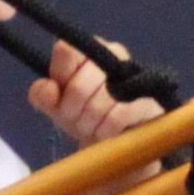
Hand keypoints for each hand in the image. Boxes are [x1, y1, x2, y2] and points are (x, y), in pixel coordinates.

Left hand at [31, 37, 162, 152]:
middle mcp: (114, 52)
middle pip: (78, 84)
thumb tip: (50, 88)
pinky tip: (108, 134)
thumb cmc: (85, 118)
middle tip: (78, 120)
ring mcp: (135, 75)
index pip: (65, 51)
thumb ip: (43, 96)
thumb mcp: (58, 108)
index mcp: (88, 50)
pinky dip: (106, 131)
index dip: (60, 78)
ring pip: (98, 102)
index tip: (61, 95)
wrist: (120, 144)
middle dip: (72, 111)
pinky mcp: (150, 101)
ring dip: (89, 125)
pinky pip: (118, 116)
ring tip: (94, 128)